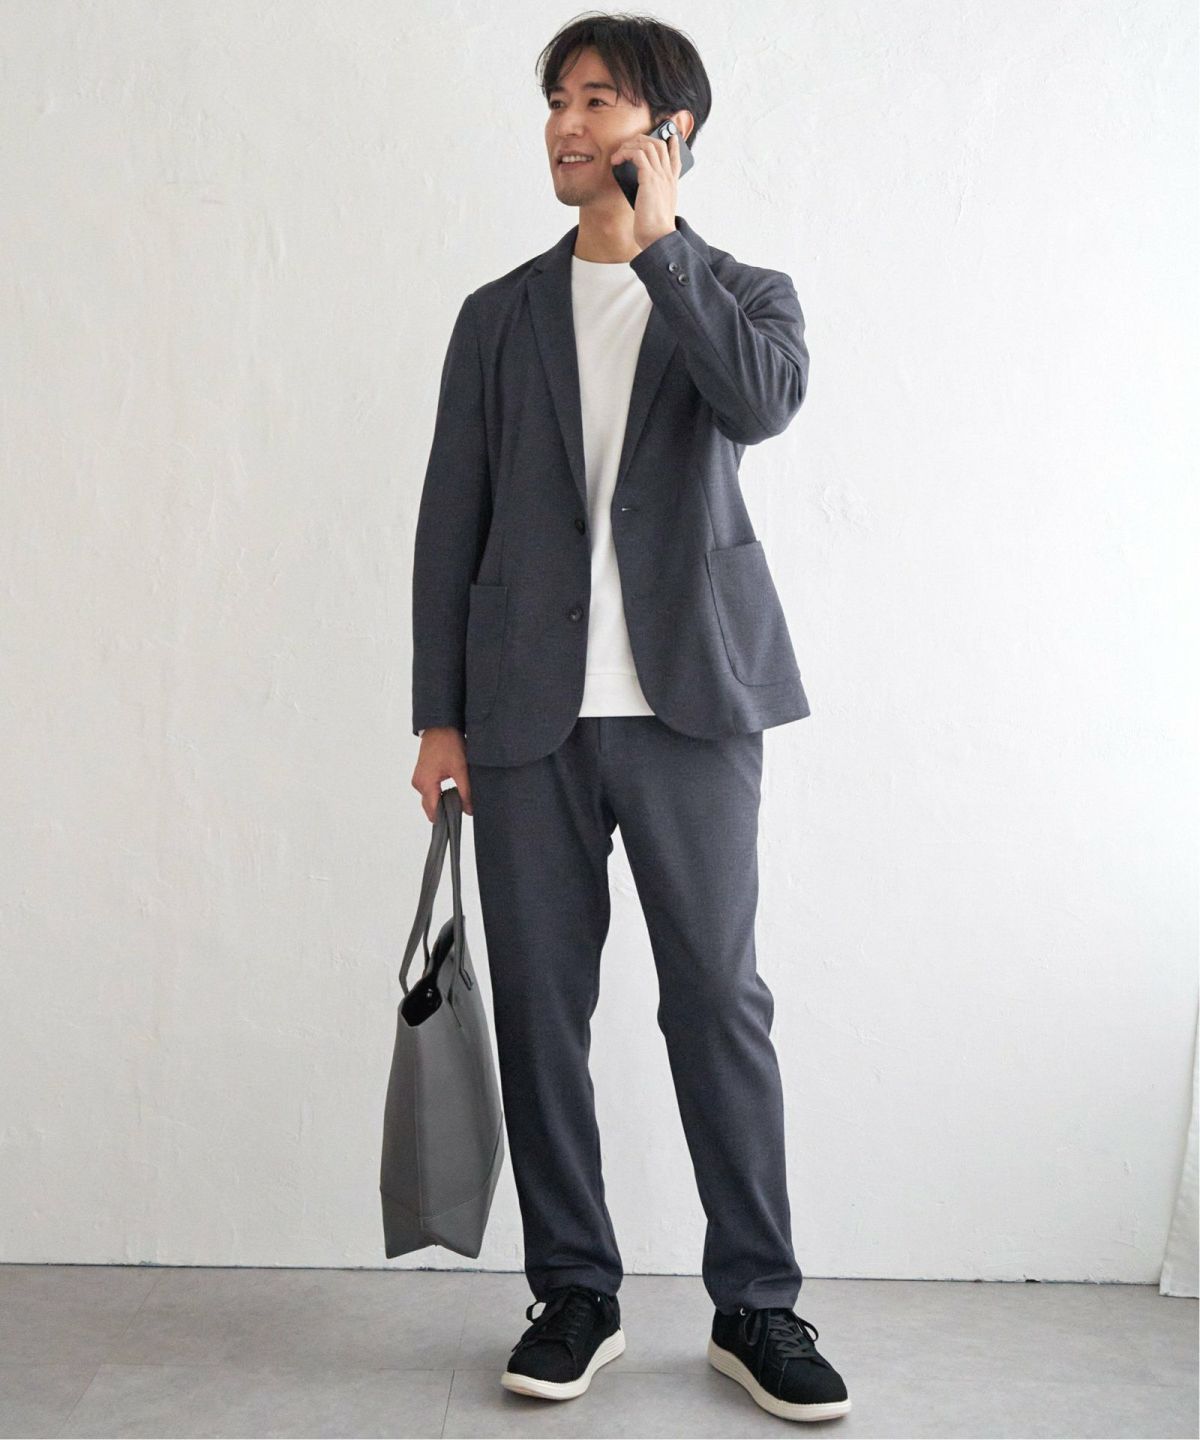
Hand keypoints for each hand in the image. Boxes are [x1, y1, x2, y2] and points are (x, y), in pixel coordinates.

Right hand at [412, 727, 472, 820]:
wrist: (440, 725)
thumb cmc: (449, 744)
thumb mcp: (461, 769)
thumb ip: (465, 791)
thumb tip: (469, 811)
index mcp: (426, 784)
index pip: (433, 812)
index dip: (444, 820)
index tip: (455, 824)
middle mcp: (418, 783)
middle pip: (431, 807)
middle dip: (445, 810)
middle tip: (462, 809)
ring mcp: (419, 778)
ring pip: (431, 798)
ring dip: (443, 801)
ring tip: (459, 798)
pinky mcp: (422, 774)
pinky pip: (430, 790)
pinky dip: (440, 793)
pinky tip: (453, 789)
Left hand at [609, 127, 682, 252]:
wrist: (658, 237)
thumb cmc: (655, 228)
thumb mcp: (656, 209)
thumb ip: (652, 196)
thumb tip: (641, 193)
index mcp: (672, 184)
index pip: (675, 157)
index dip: (672, 144)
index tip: (668, 136)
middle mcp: (668, 176)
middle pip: (659, 144)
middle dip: (641, 139)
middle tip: (626, 147)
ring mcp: (660, 176)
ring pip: (648, 144)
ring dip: (630, 145)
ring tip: (618, 155)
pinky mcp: (649, 179)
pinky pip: (638, 154)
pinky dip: (625, 153)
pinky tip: (616, 161)